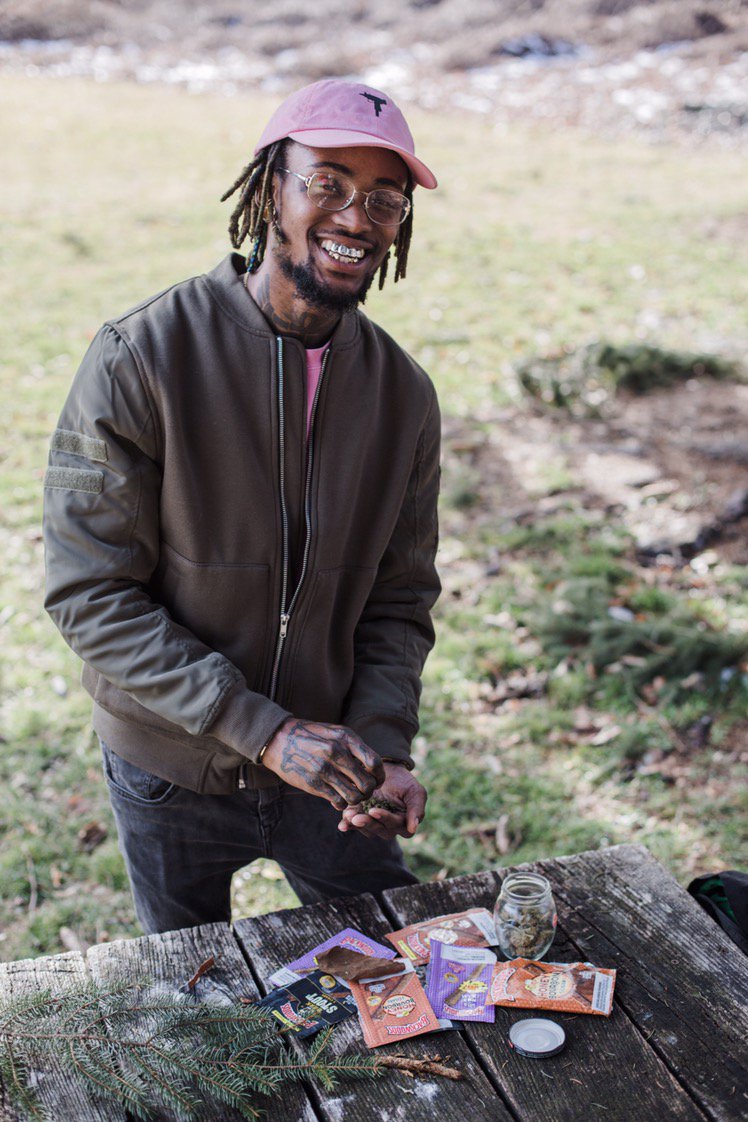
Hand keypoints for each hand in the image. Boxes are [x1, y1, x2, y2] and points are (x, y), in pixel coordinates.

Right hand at [261, 718, 384, 809]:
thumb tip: (373, 766)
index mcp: (346, 738)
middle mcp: (337, 753)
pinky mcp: (314, 784)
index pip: (375, 762)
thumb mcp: (335, 732)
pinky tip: (337, 798)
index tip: (377, 779)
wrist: (279, 739)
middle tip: (363, 791)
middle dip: (369, 791)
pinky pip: (338, 801)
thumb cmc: (311, 736)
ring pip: (354, 796)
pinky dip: (341, 803)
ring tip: (351, 796)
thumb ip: (354, 747)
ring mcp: (325, 769)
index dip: (380, 775)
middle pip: (367, 783)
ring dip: (356, 800)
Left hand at [338, 762, 426, 840]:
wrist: (384, 770)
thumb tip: (413, 828)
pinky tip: (343, 824)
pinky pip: (354, 825)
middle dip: (368, 823)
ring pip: (366, 829)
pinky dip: (348, 824)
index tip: (374, 810)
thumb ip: (417, 808)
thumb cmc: (403, 780)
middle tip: (357, 817)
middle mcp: (388, 827)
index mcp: (404, 823)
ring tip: (349, 815)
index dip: (385, 819)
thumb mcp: (415, 791)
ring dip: (357, 825)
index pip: (396, 826)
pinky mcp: (359, 817)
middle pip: (380, 830)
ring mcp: (373, 823)